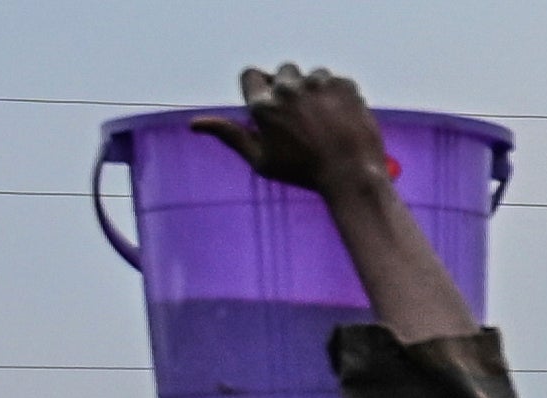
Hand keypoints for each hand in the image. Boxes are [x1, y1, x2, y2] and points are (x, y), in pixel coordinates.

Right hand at [193, 64, 391, 195]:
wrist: (351, 176)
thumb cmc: (303, 173)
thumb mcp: (261, 160)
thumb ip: (230, 136)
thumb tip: (195, 124)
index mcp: (264, 105)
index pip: (251, 75)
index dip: (260, 90)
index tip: (272, 105)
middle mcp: (288, 88)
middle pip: (282, 72)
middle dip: (289, 89)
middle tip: (302, 118)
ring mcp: (318, 84)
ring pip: (312, 75)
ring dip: (315, 91)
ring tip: (324, 122)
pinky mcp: (343, 84)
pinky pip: (336, 82)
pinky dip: (338, 97)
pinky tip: (341, 121)